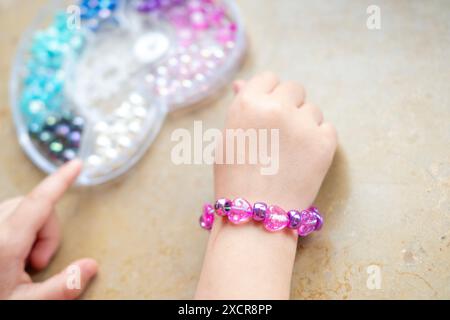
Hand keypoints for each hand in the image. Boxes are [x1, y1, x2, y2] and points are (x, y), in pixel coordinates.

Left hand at [0, 160, 97, 299]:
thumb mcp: (27, 304)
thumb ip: (62, 287)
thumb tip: (90, 266)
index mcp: (4, 243)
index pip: (39, 202)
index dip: (60, 181)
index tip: (76, 165)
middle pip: (33, 207)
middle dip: (47, 230)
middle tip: (38, 264)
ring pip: (20, 210)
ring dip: (33, 231)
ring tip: (23, 264)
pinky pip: (7, 215)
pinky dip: (19, 230)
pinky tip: (11, 257)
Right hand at [196, 72, 336, 298]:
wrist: (256, 214)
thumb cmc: (234, 177)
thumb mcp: (227, 137)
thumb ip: (241, 107)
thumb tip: (242, 83)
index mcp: (248, 102)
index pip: (268, 78)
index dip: (268, 94)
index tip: (268, 111)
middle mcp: (277, 106)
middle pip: (294, 88)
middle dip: (288, 105)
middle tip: (280, 133)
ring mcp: (303, 124)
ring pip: (312, 110)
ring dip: (304, 123)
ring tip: (291, 151)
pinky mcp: (325, 142)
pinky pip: (327, 128)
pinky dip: (318, 140)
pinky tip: (304, 158)